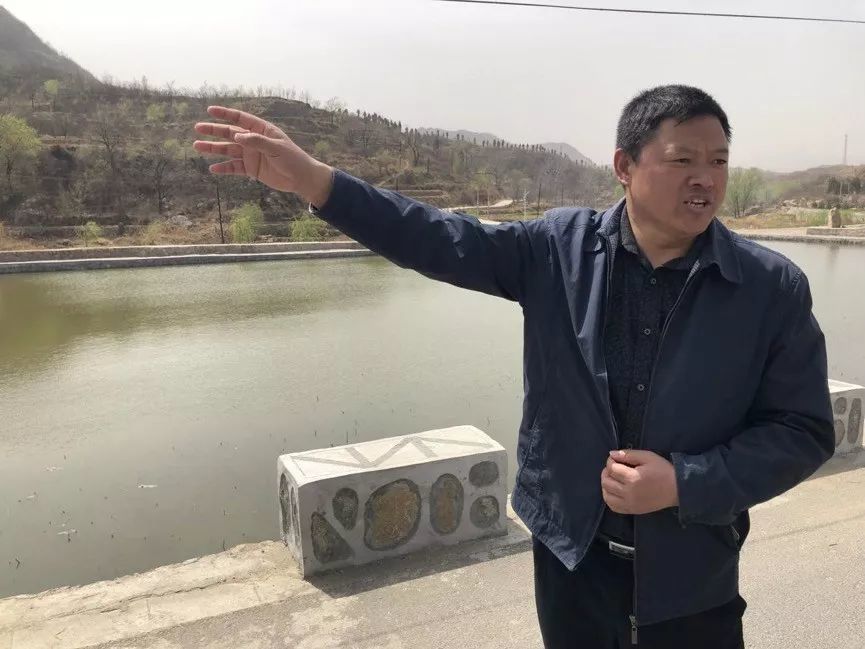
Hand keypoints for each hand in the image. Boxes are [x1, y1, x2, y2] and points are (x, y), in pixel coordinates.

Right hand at [193, 106, 333, 206]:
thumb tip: (237, 136)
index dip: (225, 114)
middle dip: (214, 130)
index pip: (240, 119)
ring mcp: (251, 155)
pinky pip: (234, 167)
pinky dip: (224, 168)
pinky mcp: (251, 169)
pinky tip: (212, 168)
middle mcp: (253, 141)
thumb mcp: (277, 148)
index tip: (210, 110)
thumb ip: (257, 141)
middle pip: (230, 133)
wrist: (301, 178)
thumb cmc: (293, 159)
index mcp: (261, 130)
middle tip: (198, 128)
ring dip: (213, 148)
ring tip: (197, 146)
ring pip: (228, 150)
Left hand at [601, 449, 678, 514]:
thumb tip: (611, 454)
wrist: (677, 489)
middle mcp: (628, 493)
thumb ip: (628, 454)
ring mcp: (630, 504)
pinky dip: (609, 498)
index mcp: (632, 478)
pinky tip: (614, 491)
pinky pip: (613, 506)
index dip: (610, 461)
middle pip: (606, 481)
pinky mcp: (632, 510)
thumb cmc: (663, 471)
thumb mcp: (648, 457)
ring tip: (613, 478)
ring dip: (606, 485)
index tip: (616, 458)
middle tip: (615, 467)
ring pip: (607, 495)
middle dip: (607, 471)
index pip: (611, 468)